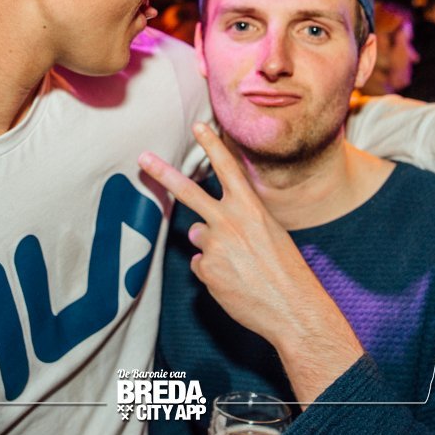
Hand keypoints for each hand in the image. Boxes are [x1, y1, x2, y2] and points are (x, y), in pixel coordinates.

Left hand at [138, 123, 330, 342]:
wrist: (293, 309)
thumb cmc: (286, 272)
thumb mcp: (270, 234)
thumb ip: (235, 224)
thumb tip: (197, 231)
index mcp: (251, 208)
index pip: (227, 168)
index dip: (211, 145)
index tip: (198, 126)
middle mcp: (229, 221)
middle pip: (188, 191)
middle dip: (163, 173)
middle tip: (142, 158)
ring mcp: (214, 245)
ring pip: (199, 237)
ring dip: (213, 248)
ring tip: (240, 266)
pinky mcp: (205, 269)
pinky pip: (201, 266)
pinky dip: (214, 274)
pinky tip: (235, 284)